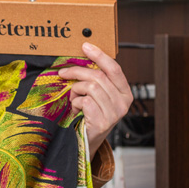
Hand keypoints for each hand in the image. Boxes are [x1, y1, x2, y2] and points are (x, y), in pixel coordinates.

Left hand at [57, 43, 132, 157]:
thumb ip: (96, 81)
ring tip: (73, 98)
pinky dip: (76, 102)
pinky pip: (85, 101)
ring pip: (90, 87)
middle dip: (77, 72)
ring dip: (76, 90)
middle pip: (98, 76)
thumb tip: (80, 60)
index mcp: (125, 93)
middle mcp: (123, 102)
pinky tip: (76, 108)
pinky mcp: (102, 122)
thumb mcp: (99, 96)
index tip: (85, 46)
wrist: (87, 141)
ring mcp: (114, 113)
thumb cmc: (92, 115)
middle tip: (63, 73)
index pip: (114, 68)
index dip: (99, 55)